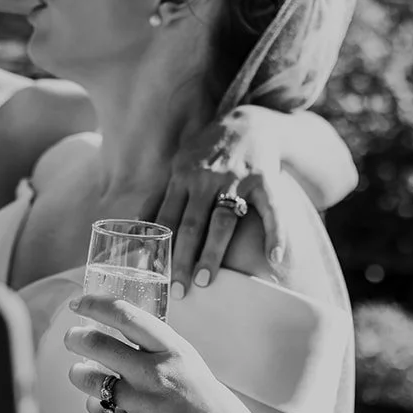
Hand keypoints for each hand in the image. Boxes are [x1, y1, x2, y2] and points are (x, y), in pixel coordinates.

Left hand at [64, 294, 263, 412]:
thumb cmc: (205, 401)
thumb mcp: (188, 363)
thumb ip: (155, 349)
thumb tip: (115, 331)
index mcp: (173, 350)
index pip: (126, 316)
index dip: (95, 305)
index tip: (78, 303)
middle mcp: (157, 374)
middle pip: (98, 345)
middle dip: (76, 338)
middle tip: (71, 338)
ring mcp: (145, 405)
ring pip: (90, 380)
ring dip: (79, 373)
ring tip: (80, 372)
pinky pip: (100, 410)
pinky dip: (95, 404)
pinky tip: (101, 401)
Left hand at [155, 107, 286, 296]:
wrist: (248, 122)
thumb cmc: (207, 151)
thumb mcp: (179, 166)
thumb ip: (161, 196)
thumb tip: (136, 227)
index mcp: (182, 177)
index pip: (167, 218)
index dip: (161, 247)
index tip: (156, 276)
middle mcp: (206, 178)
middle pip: (192, 224)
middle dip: (183, 258)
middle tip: (179, 290)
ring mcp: (237, 179)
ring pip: (223, 220)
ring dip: (214, 252)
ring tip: (207, 282)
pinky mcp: (265, 179)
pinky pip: (272, 210)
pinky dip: (276, 233)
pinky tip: (274, 257)